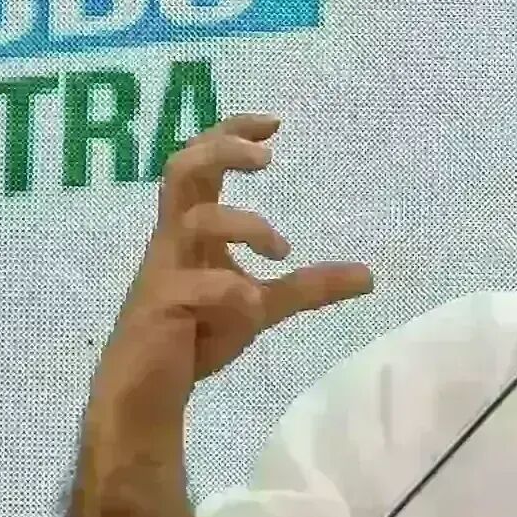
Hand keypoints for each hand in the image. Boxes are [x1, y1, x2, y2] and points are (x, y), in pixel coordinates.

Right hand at [93, 114, 372, 416]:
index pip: (201, 163)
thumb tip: (370, 275)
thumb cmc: (196, 335)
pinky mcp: (159, 309)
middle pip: (182, 170)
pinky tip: (252, 304)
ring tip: (281, 250)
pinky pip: (192, 287)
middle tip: (267, 160)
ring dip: (243, 225)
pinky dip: (228, 291)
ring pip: (192, 221)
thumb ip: (309, 286)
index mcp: (191, 229)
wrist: (147, 392)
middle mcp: (173, 240)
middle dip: (222, 152)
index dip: (230, 133)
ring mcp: (163, 272)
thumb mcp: (262, 305)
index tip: (273, 123)